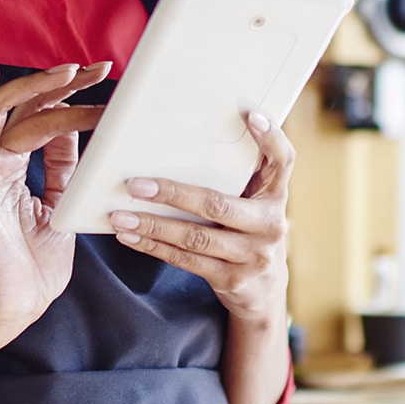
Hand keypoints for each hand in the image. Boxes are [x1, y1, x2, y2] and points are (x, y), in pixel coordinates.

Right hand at [0, 61, 110, 341]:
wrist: (15, 304)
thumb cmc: (34, 265)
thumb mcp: (61, 204)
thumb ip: (62, 167)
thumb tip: (72, 127)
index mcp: (13, 167)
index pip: (38, 117)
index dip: (68, 95)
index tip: (103, 79)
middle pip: (21, 107)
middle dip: (60, 85)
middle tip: (98, 70)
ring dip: (32, 87)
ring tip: (69, 73)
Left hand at [110, 110, 292, 324]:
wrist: (265, 289)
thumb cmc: (250, 229)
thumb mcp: (256, 200)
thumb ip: (240, 174)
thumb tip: (189, 136)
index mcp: (276, 194)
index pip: (283, 160)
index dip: (271, 136)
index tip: (249, 115)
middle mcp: (271, 224)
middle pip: (218, 203)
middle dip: (172, 193)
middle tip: (136, 184)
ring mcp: (253, 255)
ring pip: (195, 237)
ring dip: (153, 225)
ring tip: (121, 215)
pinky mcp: (232, 279)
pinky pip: (186, 260)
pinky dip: (154, 247)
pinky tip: (131, 236)